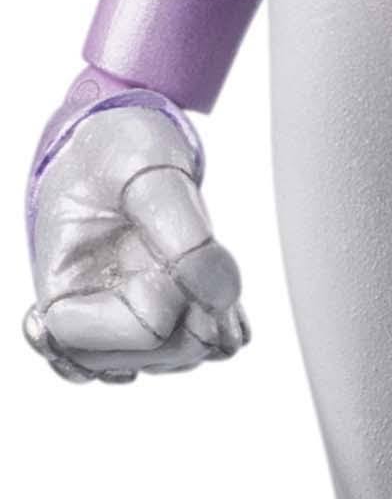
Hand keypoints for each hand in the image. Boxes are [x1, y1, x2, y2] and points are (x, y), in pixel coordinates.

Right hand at [25, 101, 249, 380]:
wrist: (119, 138)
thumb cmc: (115, 150)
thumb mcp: (148, 174)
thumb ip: (186, 237)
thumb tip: (221, 297)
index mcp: (62, 290)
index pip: (115, 339)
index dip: (158, 305)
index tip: (165, 255)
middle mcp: (89, 316)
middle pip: (153, 359)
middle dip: (191, 316)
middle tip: (203, 257)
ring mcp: (125, 322)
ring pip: (180, 360)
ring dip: (211, 320)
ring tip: (210, 262)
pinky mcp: (157, 318)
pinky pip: (200, 348)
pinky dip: (223, 324)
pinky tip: (216, 284)